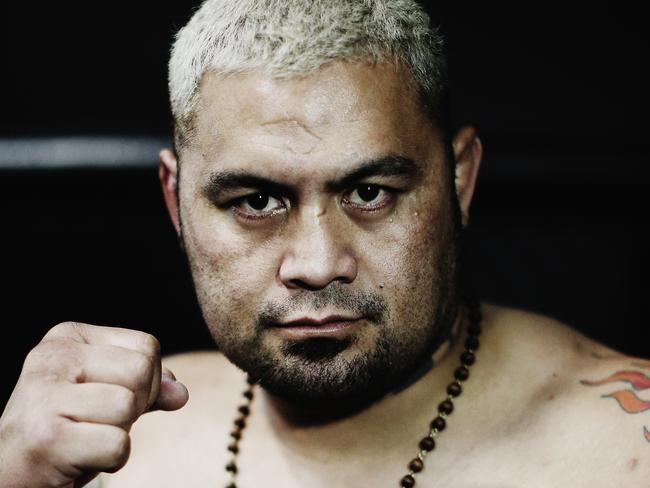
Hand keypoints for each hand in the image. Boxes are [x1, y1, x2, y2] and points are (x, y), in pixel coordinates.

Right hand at [0, 322, 188, 487]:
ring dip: (120, 433)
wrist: (12, 472)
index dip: (148, 381)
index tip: (112, 399)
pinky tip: (80, 458)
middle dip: (136, 405)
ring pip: (129, 406)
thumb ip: (147, 386)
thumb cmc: (67, 428)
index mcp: (68, 337)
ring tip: (87, 438)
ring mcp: (44, 396)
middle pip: (141, 371)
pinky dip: (111, 460)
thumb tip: (180, 393)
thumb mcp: (106, 394)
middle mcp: (52, 357)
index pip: (147, 346)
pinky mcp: (47, 438)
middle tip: (101, 422)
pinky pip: (118, 445)